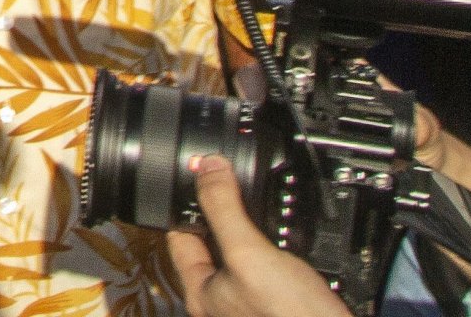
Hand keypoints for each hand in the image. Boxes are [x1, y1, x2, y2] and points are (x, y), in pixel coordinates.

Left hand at [167, 157, 350, 316]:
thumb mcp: (248, 255)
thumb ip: (223, 210)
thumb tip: (205, 167)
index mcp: (201, 293)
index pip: (181, 236)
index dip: (187, 201)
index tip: (196, 172)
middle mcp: (223, 300)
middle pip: (213, 242)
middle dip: (222, 212)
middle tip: (232, 179)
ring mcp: (253, 302)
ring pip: (244, 253)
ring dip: (253, 227)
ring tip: (261, 201)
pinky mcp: (282, 303)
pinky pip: (271, 265)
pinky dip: (277, 246)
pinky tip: (289, 237)